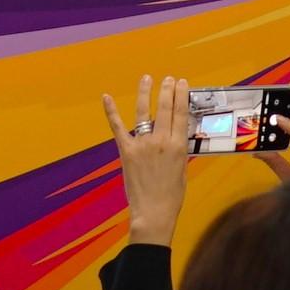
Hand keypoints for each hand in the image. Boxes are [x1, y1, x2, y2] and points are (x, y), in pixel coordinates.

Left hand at [103, 74, 191, 248]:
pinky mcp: (126, 151)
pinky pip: (117, 127)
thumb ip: (179, 150)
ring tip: (147, 78)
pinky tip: (107, 97)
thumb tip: (176, 135)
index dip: (181, 95)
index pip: (181, 113)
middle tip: (168, 78)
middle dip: (167, 90)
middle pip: (165, 108)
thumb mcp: (182, 170)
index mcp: (178, 146)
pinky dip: (111, 111)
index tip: (181, 82)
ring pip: (144, 112)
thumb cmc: (172, 195)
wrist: (153, 212)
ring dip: (145, 93)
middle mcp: (161, 140)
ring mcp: (143, 144)